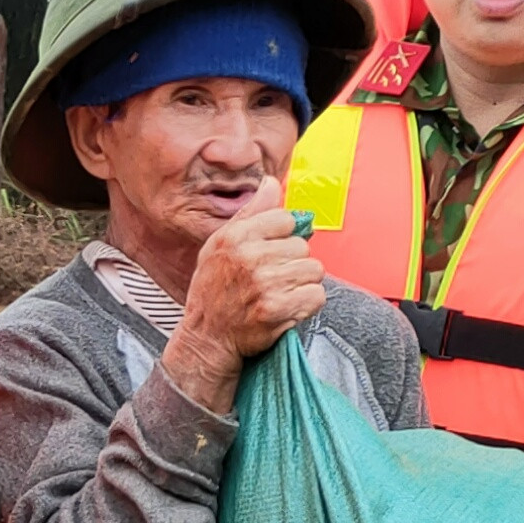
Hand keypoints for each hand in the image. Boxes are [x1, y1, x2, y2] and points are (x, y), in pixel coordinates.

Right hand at [161, 210, 329, 413]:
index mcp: (235, 236)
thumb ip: (250, 213)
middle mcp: (249, 257)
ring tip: (281, 294)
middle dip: (293, 264)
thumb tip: (270, 183)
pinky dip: (307, 305)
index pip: (286, 219)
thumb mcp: (219, 245)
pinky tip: (288, 308)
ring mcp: (264, 284)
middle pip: (303, 247)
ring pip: (314, 270)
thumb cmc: (213, 291)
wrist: (206, 339)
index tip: (270, 254)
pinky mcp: (277, 310)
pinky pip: (316, 296)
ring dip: (303, 284)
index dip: (283, 238)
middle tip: (273, 280)